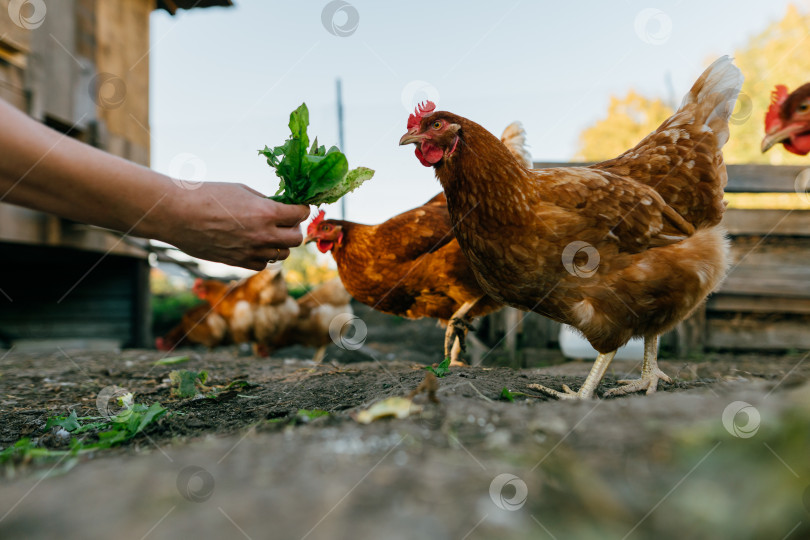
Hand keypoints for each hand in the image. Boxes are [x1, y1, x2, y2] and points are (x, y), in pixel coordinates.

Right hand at [154, 182, 310, 269]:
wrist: (177, 214)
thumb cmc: (207, 195)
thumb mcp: (242, 190)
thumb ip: (265, 201)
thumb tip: (281, 207)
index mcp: (266, 213)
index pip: (300, 214)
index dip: (301, 209)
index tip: (298, 207)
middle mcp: (263, 235)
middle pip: (296, 239)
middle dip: (294, 228)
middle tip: (286, 221)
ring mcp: (251, 251)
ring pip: (282, 254)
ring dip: (280, 244)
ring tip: (269, 233)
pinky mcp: (238, 262)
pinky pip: (262, 264)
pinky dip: (263, 255)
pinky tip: (254, 244)